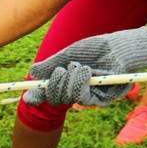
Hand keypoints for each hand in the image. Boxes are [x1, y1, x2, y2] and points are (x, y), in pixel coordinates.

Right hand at [23, 27, 146, 106]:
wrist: (119, 49)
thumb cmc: (97, 48)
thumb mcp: (71, 53)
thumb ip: (53, 63)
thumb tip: (32, 72)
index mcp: (67, 79)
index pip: (48, 92)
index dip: (37, 96)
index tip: (27, 96)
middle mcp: (76, 89)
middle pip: (55, 97)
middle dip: (53, 85)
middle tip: (59, 71)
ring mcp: (88, 95)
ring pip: (68, 98)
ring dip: (69, 81)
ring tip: (79, 66)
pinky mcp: (101, 99)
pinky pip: (83, 98)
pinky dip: (81, 83)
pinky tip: (86, 71)